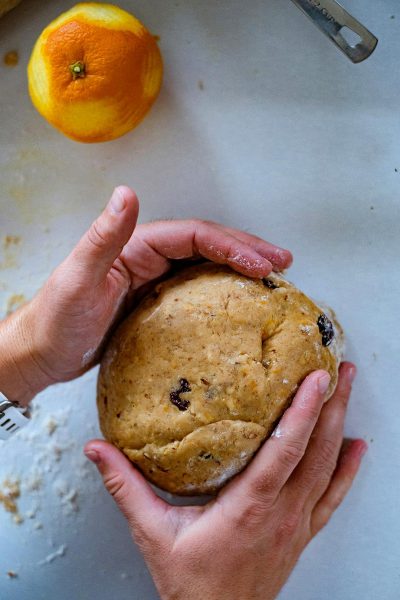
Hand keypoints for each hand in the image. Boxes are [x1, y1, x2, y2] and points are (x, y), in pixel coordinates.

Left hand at [0, 186, 291, 404]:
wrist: (41, 355)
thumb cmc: (54, 322)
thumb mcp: (77, 280)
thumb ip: (103, 237)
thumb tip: (128, 193)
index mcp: (136, 246)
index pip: (194, 235)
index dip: (231, 245)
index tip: (261, 265)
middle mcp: (148, 258)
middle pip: (208, 244)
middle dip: (247, 250)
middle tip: (283, 263)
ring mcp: (154, 281)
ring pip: (207, 266)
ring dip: (241, 269)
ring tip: (274, 278)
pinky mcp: (156, 305)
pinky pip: (198, 293)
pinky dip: (224, 293)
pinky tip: (242, 304)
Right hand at [85, 363, 366, 599]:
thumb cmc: (190, 583)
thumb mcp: (151, 532)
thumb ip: (125, 487)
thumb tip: (98, 450)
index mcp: (249, 506)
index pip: (284, 449)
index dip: (303, 411)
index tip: (315, 378)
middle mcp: (281, 512)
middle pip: (316, 451)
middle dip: (331, 405)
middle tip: (341, 369)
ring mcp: (296, 523)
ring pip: (329, 468)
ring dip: (341, 425)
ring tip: (350, 390)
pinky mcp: (301, 532)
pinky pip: (333, 496)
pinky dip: (348, 470)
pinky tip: (358, 448)